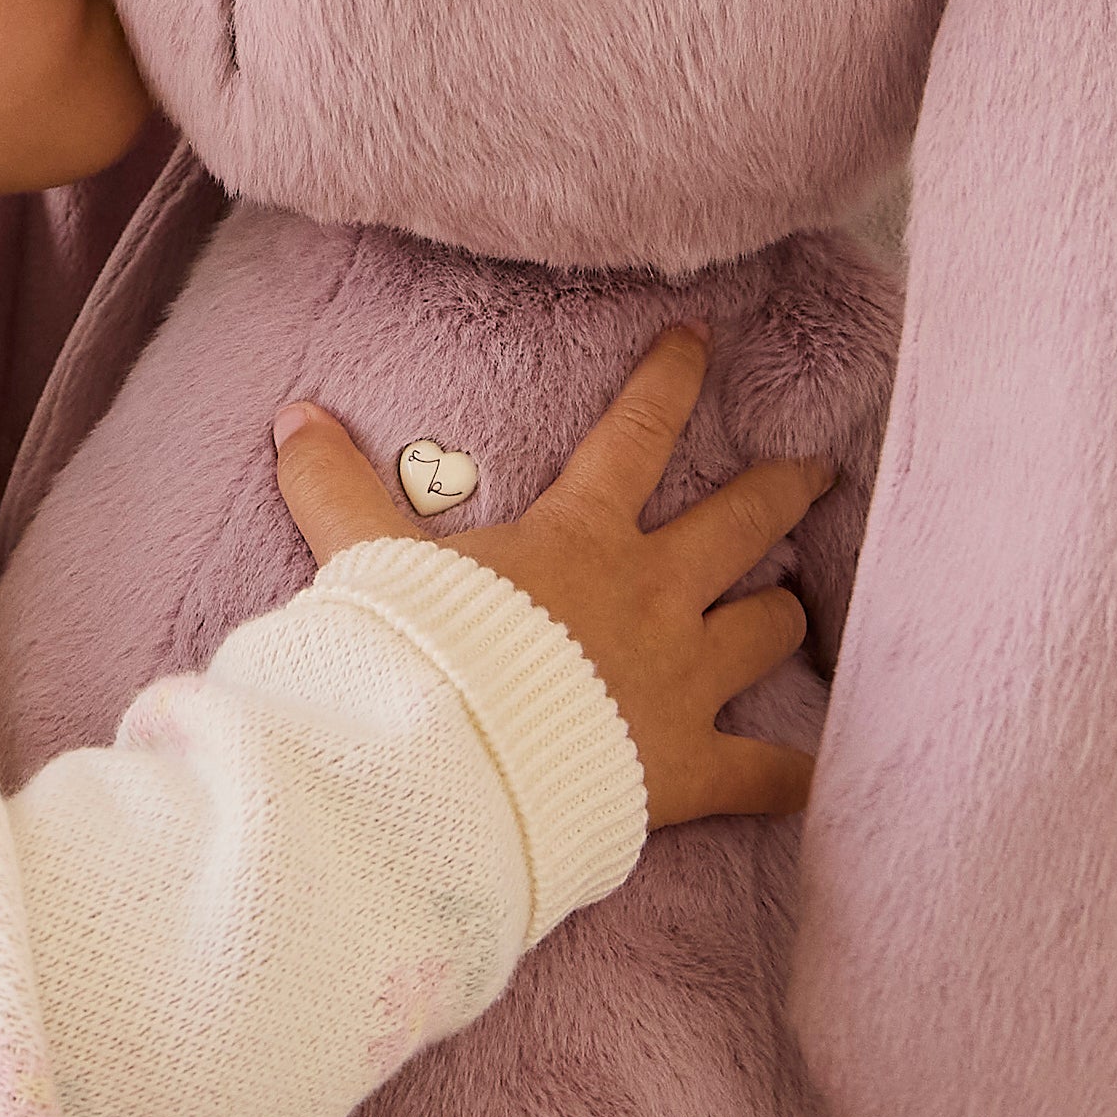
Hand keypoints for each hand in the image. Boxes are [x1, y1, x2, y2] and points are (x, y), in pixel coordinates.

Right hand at [272, 326, 828, 829]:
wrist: (449, 768)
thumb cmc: (416, 660)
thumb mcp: (368, 561)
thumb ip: (335, 488)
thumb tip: (293, 416)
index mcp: (582, 537)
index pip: (636, 434)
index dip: (671, 379)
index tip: (702, 339)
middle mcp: (652, 596)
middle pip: (740, 523)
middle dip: (783, 489)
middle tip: (818, 469)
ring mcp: (681, 681)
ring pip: (766, 630)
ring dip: (781, 616)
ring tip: (795, 610)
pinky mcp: (690, 767)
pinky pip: (766, 773)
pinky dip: (797, 776)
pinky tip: (824, 778)